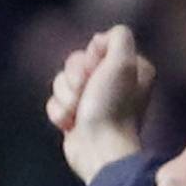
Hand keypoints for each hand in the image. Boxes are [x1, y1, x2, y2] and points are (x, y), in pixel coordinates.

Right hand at [47, 24, 153, 183]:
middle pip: (74, 61)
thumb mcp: (124, 62)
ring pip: (61, 81)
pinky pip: (55, 102)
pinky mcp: (75, 115)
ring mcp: (92, 99)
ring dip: (65, 97)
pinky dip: (59, 113)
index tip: (98, 72)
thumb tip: (99, 40)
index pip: (96, 44)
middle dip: (74, 78)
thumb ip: (117, 37)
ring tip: (78, 114)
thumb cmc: (113, 108)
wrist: (98, 149)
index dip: (91, 57)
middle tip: (85, 93)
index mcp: (131, 66)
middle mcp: (112, 80)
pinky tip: (71, 124)